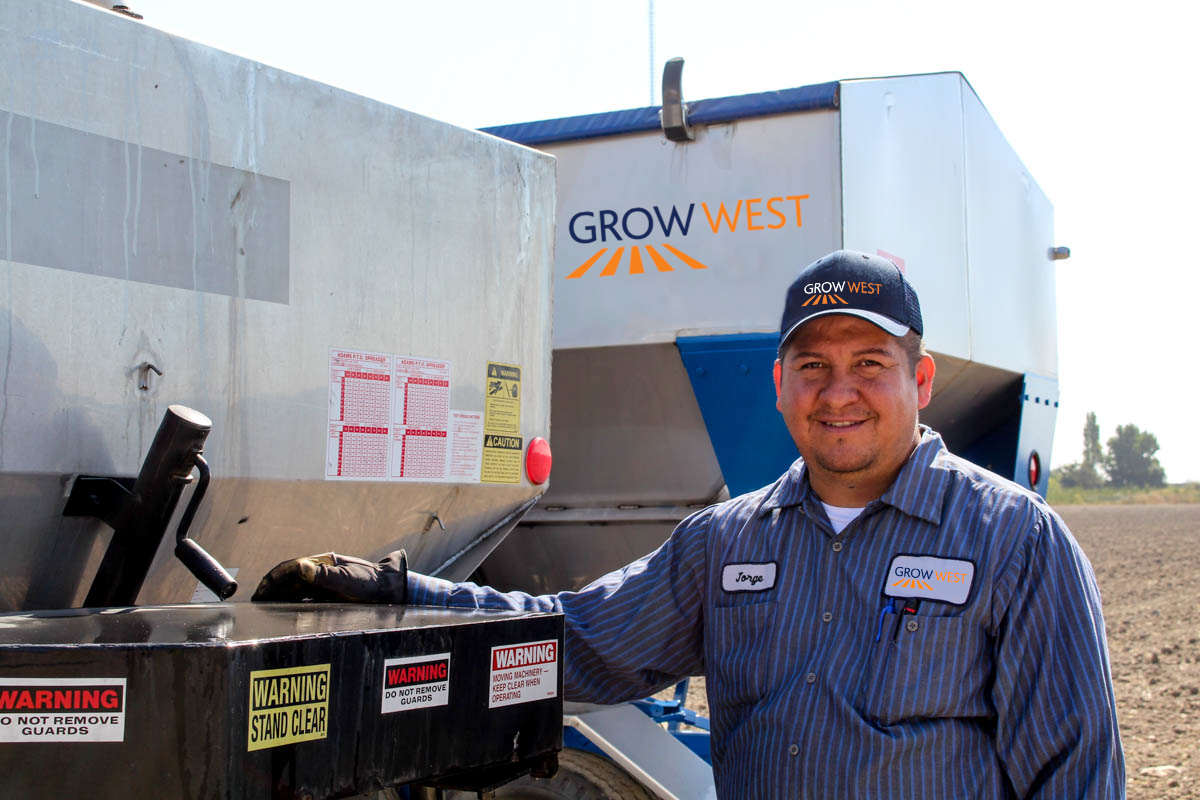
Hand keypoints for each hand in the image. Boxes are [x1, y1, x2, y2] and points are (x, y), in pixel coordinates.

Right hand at [251, 550, 407, 602]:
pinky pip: (303, 599)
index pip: (290, 568)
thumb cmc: (370, 582)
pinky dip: (290, 604)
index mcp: (322, 563)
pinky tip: (282, 612)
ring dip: (278, 597)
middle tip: (255, 601)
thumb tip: (300, 566)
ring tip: (263, 608)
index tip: (261, 590)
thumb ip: (324, 574)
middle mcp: (320, 572)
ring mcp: (323, 584)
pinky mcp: (327, 595)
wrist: (388, 590)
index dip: (273, 578)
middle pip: (289, 579)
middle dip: (271, 588)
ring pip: (294, 590)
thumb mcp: (348, 578)